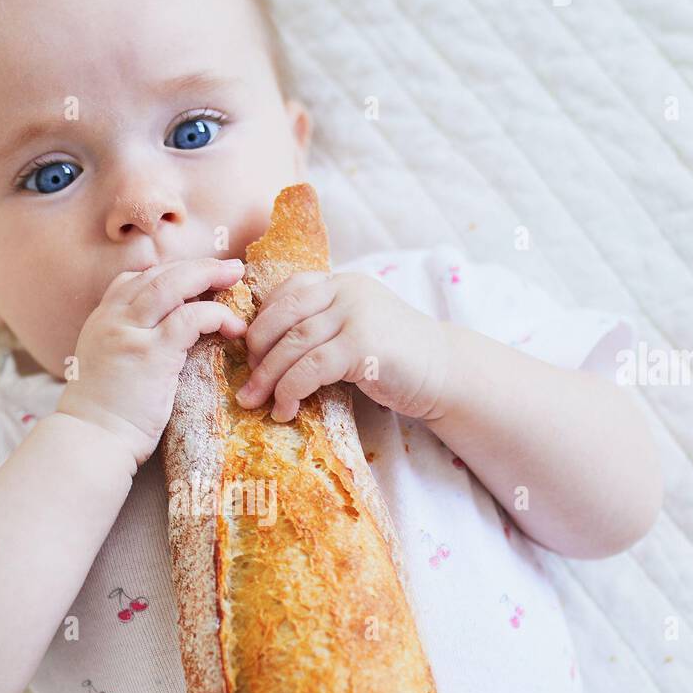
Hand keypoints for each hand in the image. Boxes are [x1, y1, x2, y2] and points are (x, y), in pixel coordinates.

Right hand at [56, 258, 247, 465]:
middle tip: (230, 266)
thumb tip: (160, 342)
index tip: (197, 278)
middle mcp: (113, 318)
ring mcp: (130, 333)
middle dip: (198, 266)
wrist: (91, 441)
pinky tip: (233, 327)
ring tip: (237, 277)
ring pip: (173, 285)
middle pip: (159, 274)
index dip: (171, 272)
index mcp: (102, 320)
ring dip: (209, 276)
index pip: (136, 279)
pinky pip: (190, 318)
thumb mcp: (107, 367)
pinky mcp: (151, 353)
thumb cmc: (103, 417)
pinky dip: (216, 315)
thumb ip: (126, 344)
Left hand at [234, 271, 449, 422]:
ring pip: (293, 344)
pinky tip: (286, 409)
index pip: (288, 290)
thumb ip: (322, 329)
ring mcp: (356, 315)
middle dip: (257, 351)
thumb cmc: (397, 360)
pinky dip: (291, 390)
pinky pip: (311, 368)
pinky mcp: (362, 345)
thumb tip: (267, 354)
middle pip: (283, 315)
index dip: (262, 321)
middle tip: (246, 383)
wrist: (445, 374)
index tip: (251, 352)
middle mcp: (347, 291)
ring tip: (255, 403)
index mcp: (342, 283)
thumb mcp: (355, 331)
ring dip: (268, 378)